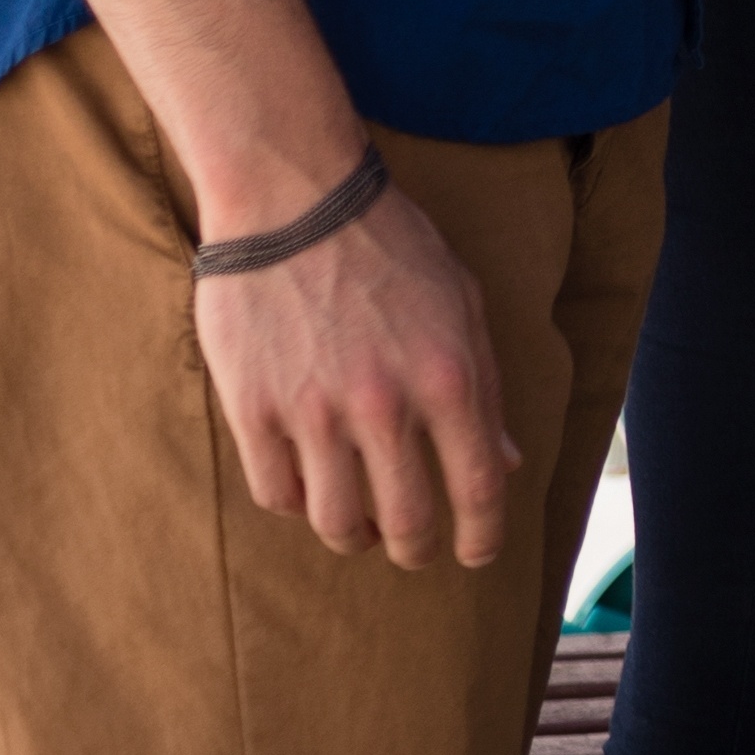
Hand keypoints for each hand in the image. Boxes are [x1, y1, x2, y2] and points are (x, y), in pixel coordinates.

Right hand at [190, 178, 518, 565]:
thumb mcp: (461, 302)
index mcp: (448, 376)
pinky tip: (311, 487)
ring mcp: (312, 413)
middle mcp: (383, 404)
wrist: (293, 200)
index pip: (477, 487)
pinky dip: (297, 503)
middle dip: (416, 549)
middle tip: (416, 549)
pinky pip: (276, 493)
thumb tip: (503, 461)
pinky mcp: (251, 411)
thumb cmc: (390, 245)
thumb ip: (484, 385)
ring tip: (361, 526)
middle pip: (404, 521)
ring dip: (354, 535)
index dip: (482, 535)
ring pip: (334, 521)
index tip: (478, 554)